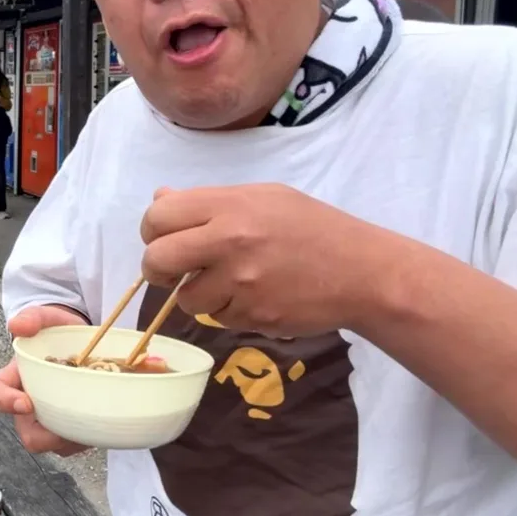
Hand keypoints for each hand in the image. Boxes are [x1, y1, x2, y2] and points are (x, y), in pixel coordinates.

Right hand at [0, 305, 91, 455]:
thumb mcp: (46, 318)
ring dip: (71, 439)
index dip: (4, 402)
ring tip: (93, 419)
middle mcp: (28, 406)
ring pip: (54, 444)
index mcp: (14, 379)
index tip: (26, 403)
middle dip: (46, 436)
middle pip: (27, 434)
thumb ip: (32, 317)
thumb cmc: (58, 331)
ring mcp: (49, 420)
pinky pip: (74, 445)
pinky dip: (88, 437)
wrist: (84, 341)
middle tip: (68, 424)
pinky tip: (103, 420)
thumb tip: (17, 326)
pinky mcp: (70, 428)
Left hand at [140, 184, 391, 337]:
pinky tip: (257, 296)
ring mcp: (241, 282)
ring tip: (233, 282)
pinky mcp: (252, 315)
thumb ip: (208, 201)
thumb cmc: (311, 227)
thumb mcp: (262, 198)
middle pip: (157, 260)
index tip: (163, 239)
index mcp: (229, 206)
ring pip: (187, 298)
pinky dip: (229, 311)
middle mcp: (229, 241)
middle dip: (157, 270)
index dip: (152, 230)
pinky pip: (219, 317)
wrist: (363, 272)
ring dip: (200, 295)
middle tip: (171, 272)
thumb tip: (159, 199)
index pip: (159, 216)